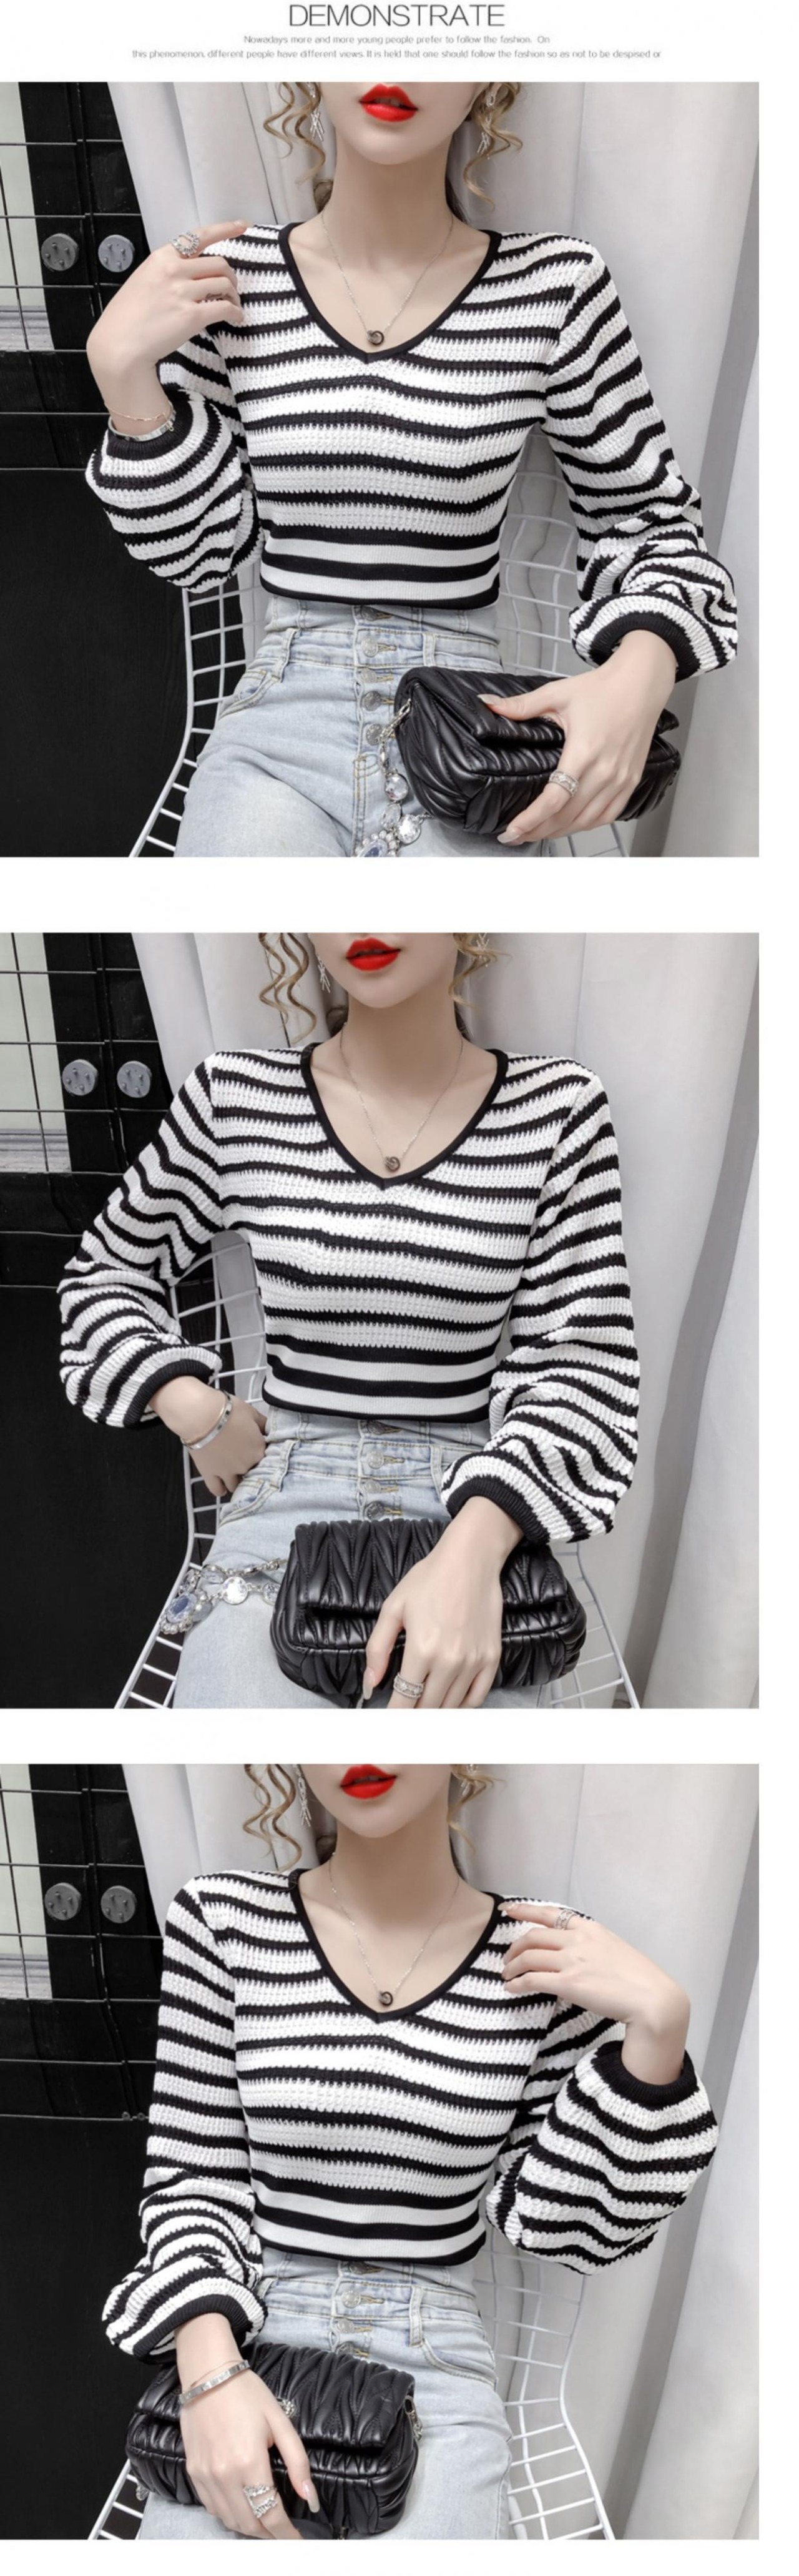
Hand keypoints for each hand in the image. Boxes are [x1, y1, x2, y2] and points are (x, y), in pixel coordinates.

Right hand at [86, 221, 247, 421]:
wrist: (119, 345)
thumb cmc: (127, 317)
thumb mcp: (143, 280)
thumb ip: (166, 273)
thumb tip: (189, 276)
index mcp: (162, 257)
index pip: (199, 236)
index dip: (225, 229)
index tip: (242, 225)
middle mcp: (174, 270)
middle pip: (219, 263)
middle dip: (230, 276)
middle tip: (230, 289)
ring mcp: (183, 292)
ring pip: (224, 284)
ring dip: (234, 296)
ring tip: (232, 306)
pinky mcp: (192, 316)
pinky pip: (225, 309)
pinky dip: (235, 313)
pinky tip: (236, 319)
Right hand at [148, 1377, 266, 1498]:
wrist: (202, 1415)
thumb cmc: (228, 1410)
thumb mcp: (251, 1412)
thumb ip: (263, 1424)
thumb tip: (268, 1430)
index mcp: (259, 1450)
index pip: (265, 1458)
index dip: (257, 1453)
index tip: (251, 1447)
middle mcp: (246, 1465)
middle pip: (251, 1471)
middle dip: (247, 1465)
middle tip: (239, 1455)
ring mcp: (228, 1472)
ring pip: (236, 1484)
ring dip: (236, 1480)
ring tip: (231, 1472)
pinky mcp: (210, 1475)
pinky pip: (217, 1489)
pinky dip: (220, 1489)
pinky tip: (222, 1486)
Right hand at [181, 2367, 318, 2539]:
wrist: (208, 2375)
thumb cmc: (247, 2394)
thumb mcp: (280, 2422)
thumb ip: (297, 2463)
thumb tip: (311, 2497)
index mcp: (249, 2462)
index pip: (270, 2514)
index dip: (287, 2534)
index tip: (298, 2540)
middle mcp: (224, 2475)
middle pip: (250, 2524)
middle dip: (270, 2534)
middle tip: (285, 2532)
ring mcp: (205, 2476)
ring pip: (229, 2521)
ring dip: (250, 2528)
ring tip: (266, 2522)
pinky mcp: (193, 2472)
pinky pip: (212, 2508)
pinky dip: (229, 2515)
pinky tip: (242, 2506)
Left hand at [364, 1498, 521, 1708]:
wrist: (471, 1560)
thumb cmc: (429, 1580)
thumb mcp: (393, 1608)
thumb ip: (378, 1649)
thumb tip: (370, 1685)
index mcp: (421, 1650)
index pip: (404, 1702)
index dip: (393, 1721)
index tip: (386, 1729)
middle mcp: (449, 1662)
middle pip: (427, 1710)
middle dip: (412, 1722)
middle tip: (401, 1728)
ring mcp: (473, 1662)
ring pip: (451, 1708)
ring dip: (435, 1716)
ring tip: (422, 1718)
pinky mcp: (491, 1658)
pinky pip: (477, 1698)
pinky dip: (461, 1708)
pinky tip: (448, 1706)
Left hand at [481, 632, 677, 844]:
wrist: (641, 683)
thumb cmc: (602, 688)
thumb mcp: (557, 694)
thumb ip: (521, 706)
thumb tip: (488, 705)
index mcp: (583, 752)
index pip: (554, 799)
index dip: (531, 819)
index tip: (512, 830)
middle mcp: (604, 771)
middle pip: (567, 816)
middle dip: (538, 830)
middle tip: (516, 835)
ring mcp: (620, 779)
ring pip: (587, 821)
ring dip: (560, 831)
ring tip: (538, 833)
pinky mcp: (631, 781)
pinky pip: (608, 815)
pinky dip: (587, 825)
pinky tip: (571, 825)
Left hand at [500, 1901, 689, 2082]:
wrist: (652, 1999)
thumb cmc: (639, 1978)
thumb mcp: (615, 1949)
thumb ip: (593, 1947)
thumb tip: (576, 1955)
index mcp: (590, 1928)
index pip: (551, 1913)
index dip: (525, 1911)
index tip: (509, 1910)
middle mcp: (578, 1940)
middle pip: (533, 1936)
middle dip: (515, 1947)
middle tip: (507, 1960)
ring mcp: (572, 1961)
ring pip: (529, 1957)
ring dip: (512, 1966)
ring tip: (507, 1976)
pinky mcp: (569, 1984)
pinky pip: (532, 1979)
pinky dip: (517, 1983)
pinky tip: (511, 1989)